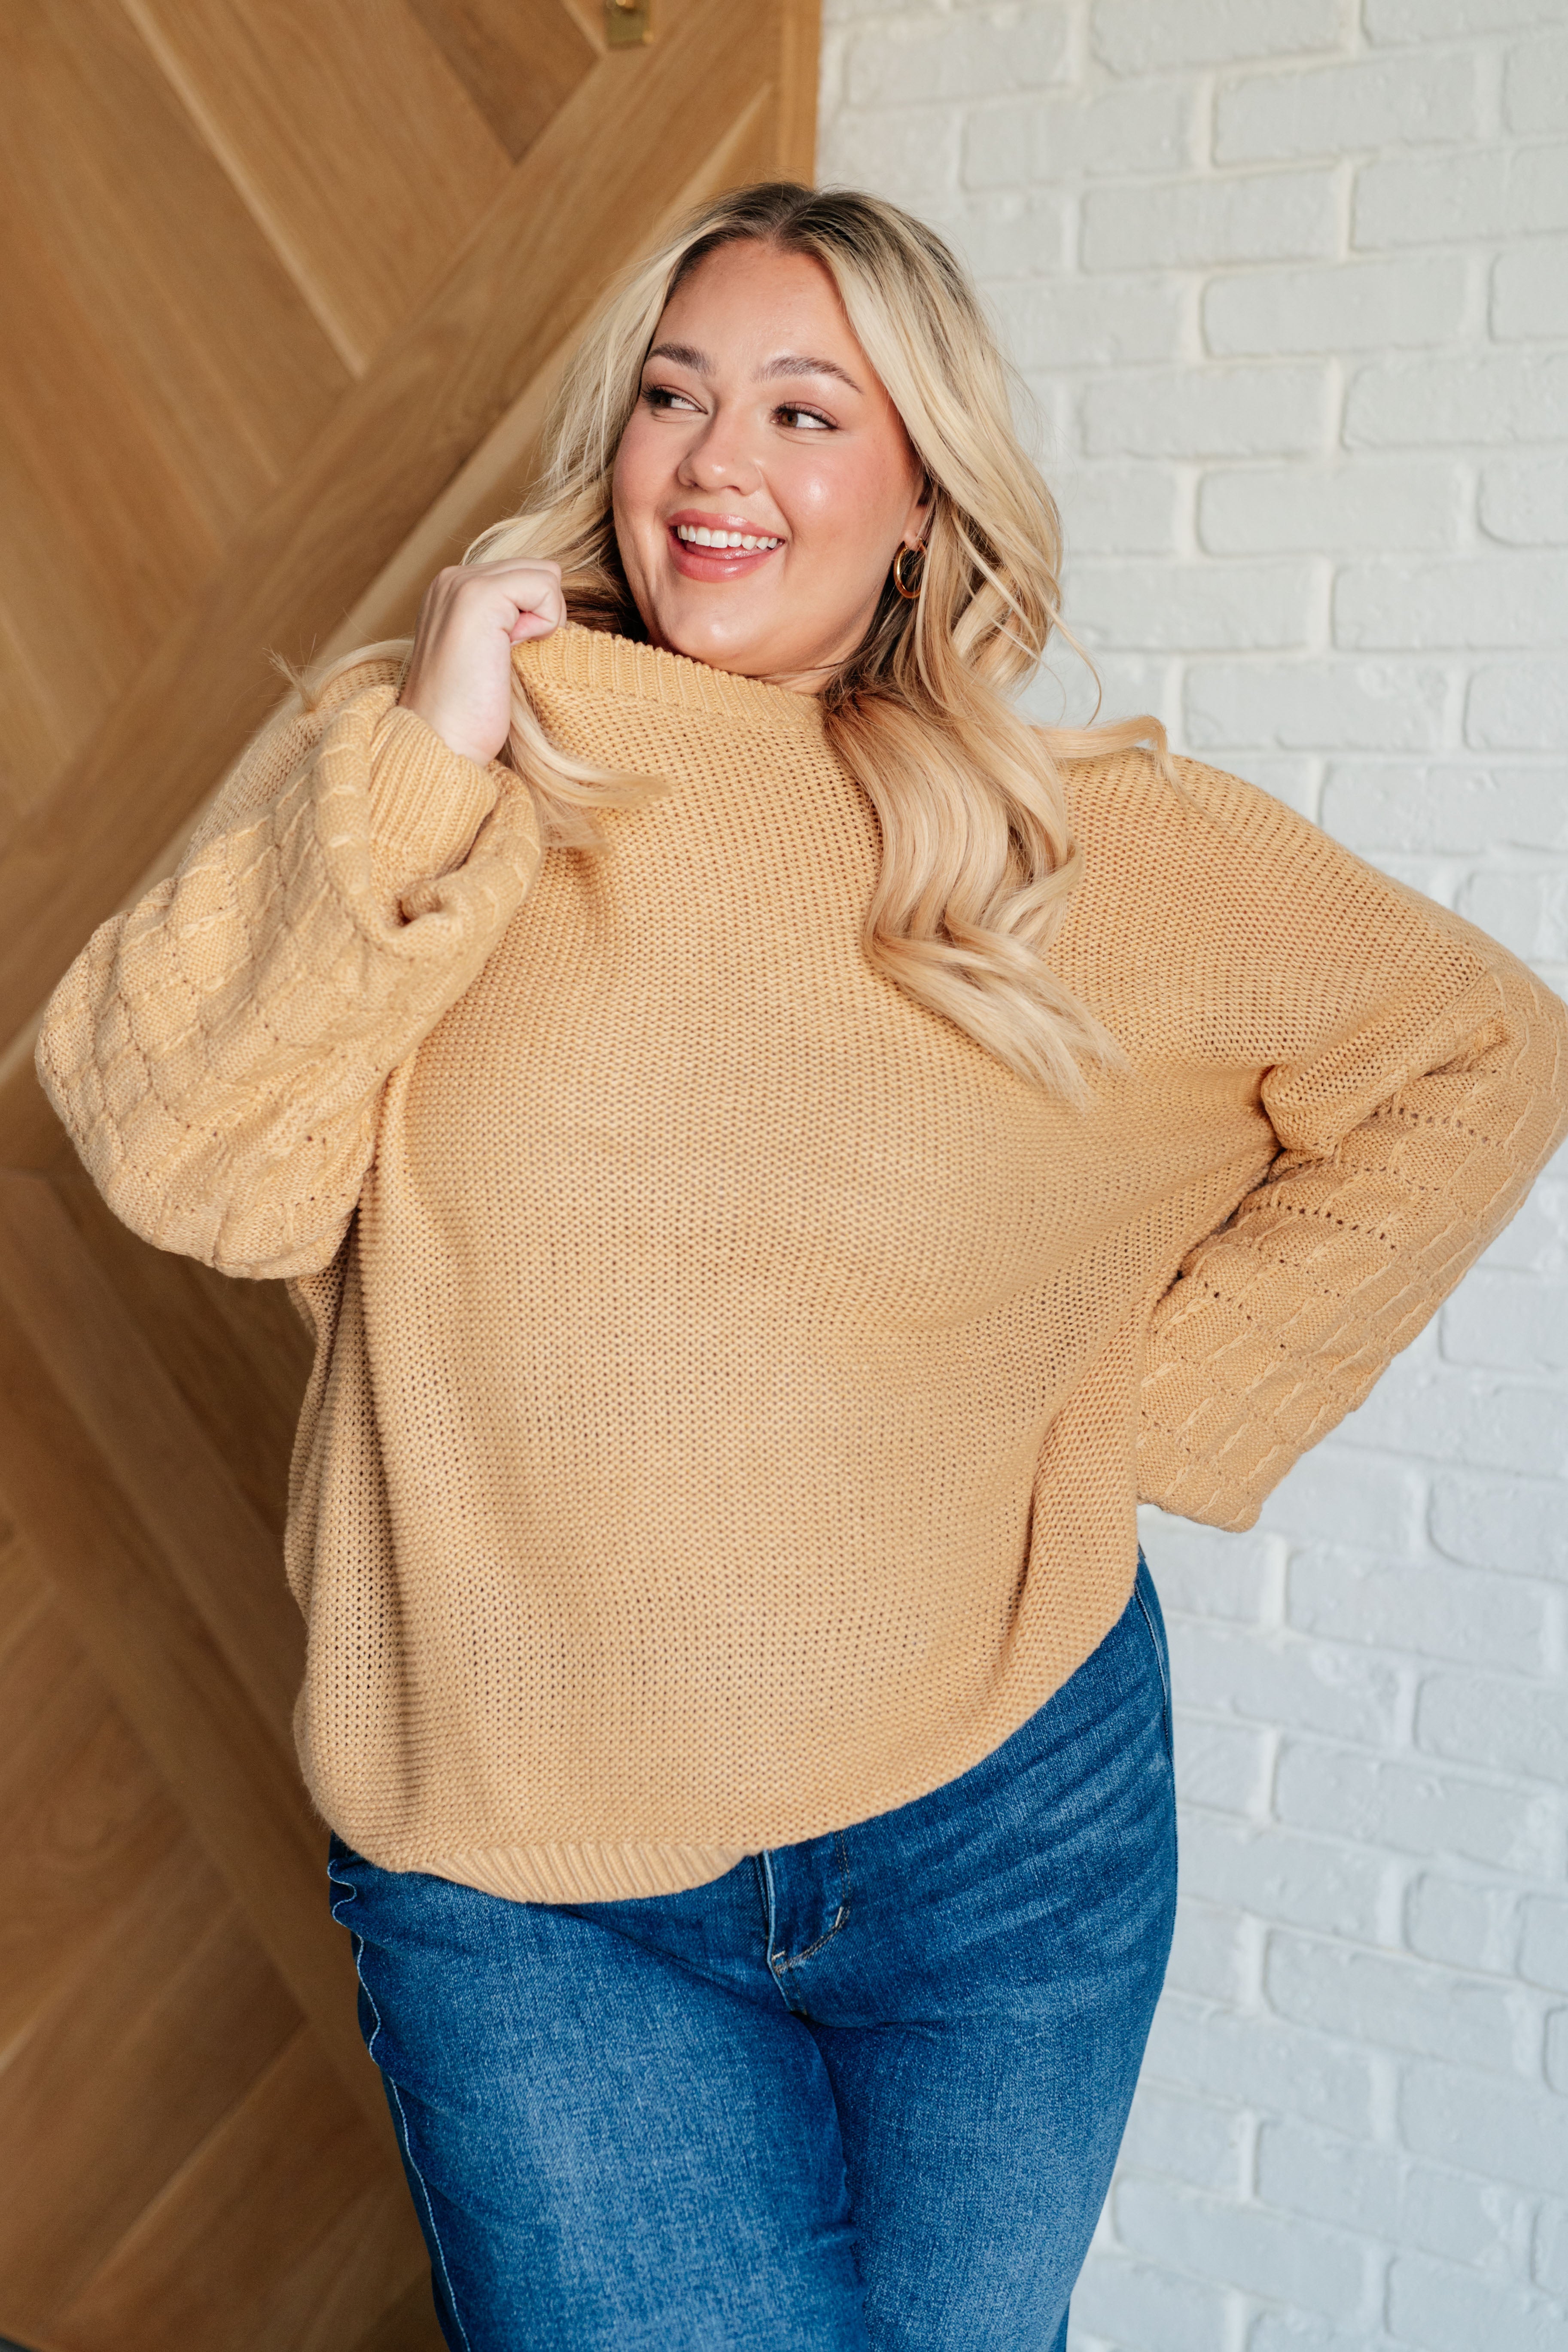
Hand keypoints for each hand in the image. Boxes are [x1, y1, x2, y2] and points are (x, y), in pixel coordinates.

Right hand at [397, 559, 564, 765]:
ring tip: (505, 656)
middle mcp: (453, 578)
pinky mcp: (480, 596)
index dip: (532, 617)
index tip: (500, 656)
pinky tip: (511, 652)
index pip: (524, 575)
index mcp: (453, 590)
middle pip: (538, 569)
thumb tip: (550, 596)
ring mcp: (463, 583)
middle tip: (505, 658)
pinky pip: (545, 588)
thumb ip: (509, 618)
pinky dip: (544, 623)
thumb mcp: (490, 653)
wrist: (441, 742)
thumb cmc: (469, 713)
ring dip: (543, 620)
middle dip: (540, 614)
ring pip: (545, 575)